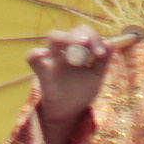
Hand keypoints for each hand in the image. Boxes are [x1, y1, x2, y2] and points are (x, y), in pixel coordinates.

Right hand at [27, 27, 115, 142]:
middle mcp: (65, 51)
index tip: (101, 54)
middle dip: (80, 35)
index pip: (85, 34)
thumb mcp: (96, 76)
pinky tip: (44, 54)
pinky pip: (32, 57)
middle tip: (87, 43)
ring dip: (66, 39)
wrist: (69, 111)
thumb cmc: (81, 91)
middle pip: (70, 32)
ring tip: (79, 46)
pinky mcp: (42, 72)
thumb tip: (110, 43)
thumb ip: (102, 61)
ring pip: (54, 37)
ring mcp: (52, 59)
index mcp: (79, 50)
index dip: (94, 39)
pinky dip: (36, 53)